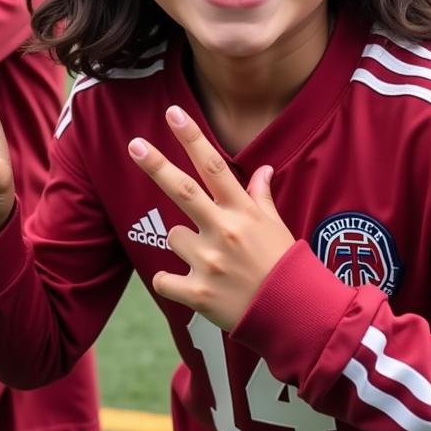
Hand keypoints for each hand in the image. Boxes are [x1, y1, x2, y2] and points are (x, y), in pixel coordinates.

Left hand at [129, 106, 293, 331]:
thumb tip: (263, 169)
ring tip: (214, 264)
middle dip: (156, 165)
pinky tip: (196, 288)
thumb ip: (260, 197)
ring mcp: (209, 262)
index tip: (173, 113)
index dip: (192, 138)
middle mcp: (224, 231)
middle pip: (182, 190)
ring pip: (174, 237)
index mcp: (242, 212)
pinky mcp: (197, 292)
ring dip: (186, 247)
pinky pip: (164, 279)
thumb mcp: (277, 226)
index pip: (214, 166)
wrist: (296, 317)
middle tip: (134, 144)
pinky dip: (172, 283)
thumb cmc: (285, 266)